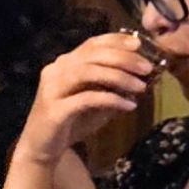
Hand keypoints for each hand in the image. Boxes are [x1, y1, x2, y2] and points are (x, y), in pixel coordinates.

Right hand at [17, 32, 158, 165]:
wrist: (42, 148)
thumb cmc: (70, 122)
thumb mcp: (96, 101)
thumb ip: (112, 88)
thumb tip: (141, 79)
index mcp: (65, 64)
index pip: (92, 44)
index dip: (116, 41)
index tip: (139, 44)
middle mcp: (56, 70)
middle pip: (92, 55)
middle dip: (123, 58)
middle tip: (147, 68)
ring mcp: (53, 89)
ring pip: (88, 72)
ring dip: (118, 77)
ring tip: (141, 87)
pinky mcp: (55, 110)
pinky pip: (86, 99)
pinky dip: (111, 99)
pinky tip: (128, 106)